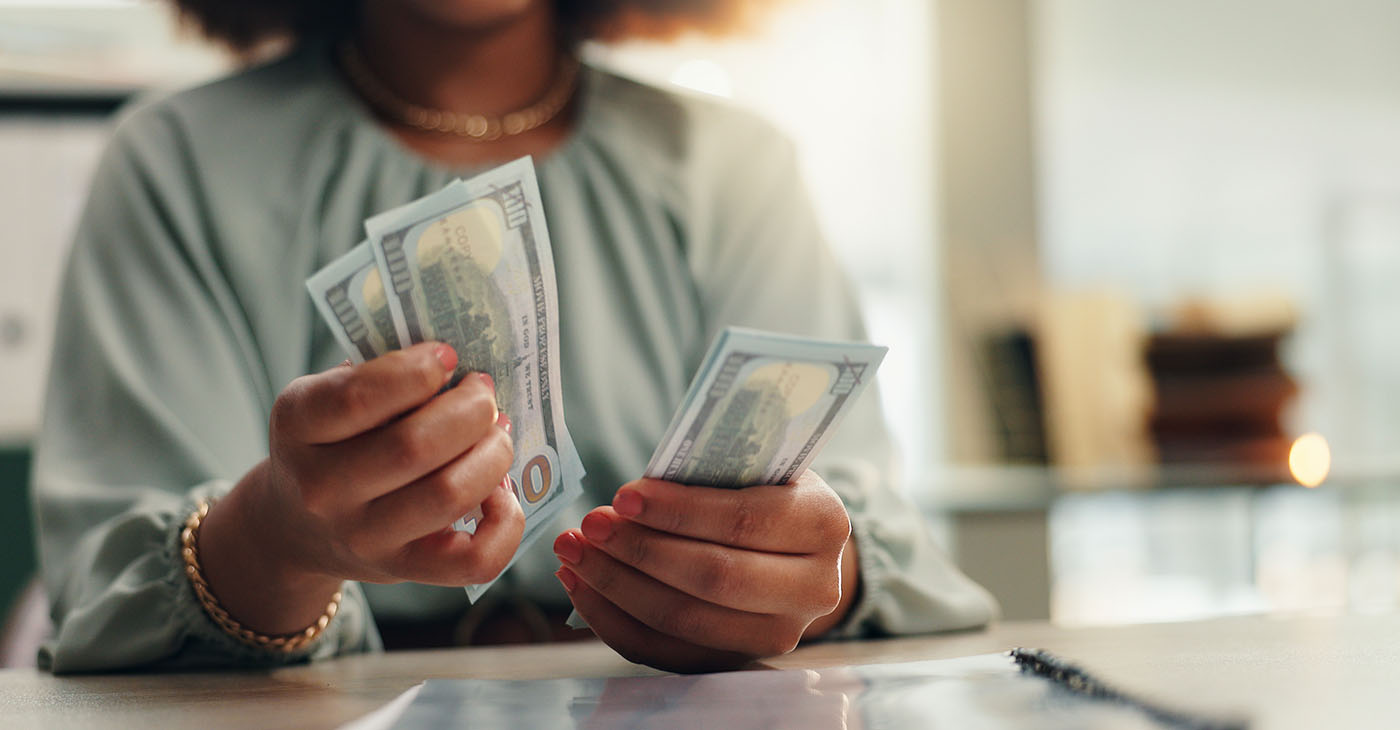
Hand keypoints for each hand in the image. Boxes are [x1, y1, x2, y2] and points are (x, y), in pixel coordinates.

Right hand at [199, 342, 522, 635]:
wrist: (296, 526)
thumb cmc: (333, 443)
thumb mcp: (329, 397)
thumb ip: (382, 375)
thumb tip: (462, 368)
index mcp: (299, 426)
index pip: (358, 397)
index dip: (418, 370)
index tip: (447, 355)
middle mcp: (322, 489)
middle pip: (415, 446)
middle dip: (471, 410)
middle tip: (484, 393)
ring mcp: (363, 537)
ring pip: (449, 495)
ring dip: (493, 454)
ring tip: (498, 433)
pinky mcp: (404, 570)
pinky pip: (475, 560)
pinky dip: (506, 521)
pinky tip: (500, 490)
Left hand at [553, 470, 857, 672]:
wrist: (794, 546)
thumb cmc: (762, 489)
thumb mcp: (756, 464)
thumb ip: (712, 470)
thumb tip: (632, 495)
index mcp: (823, 524)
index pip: (744, 522)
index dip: (679, 512)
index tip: (623, 496)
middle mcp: (814, 589)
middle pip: (714, 579)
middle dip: (640, 551)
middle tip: (590, 526)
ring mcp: (779, 635)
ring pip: (685, 620)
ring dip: (616, 586)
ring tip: (574, 552)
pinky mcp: (738, 661)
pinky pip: (665, 651)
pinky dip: (614, 620)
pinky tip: (582, 585)